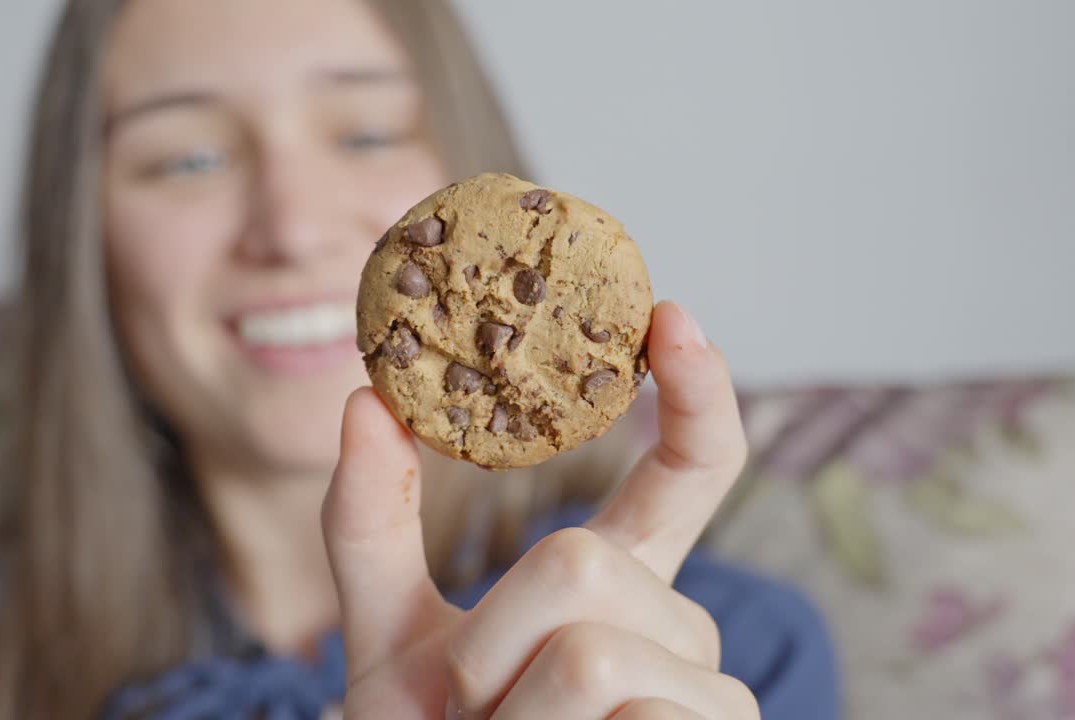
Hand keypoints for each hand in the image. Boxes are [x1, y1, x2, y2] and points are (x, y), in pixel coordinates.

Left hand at [322, 301, 755, 718]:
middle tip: (466, 709)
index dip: (696, 393)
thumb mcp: (384, 639)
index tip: (671, 316)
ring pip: (594, 656)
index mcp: (617, 582)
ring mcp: (710, 696)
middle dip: (487, 644)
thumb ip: (371, 526)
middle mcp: (678, 625)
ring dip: (505, 715)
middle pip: (584, 563)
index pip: (689, 473)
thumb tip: (364, 399)